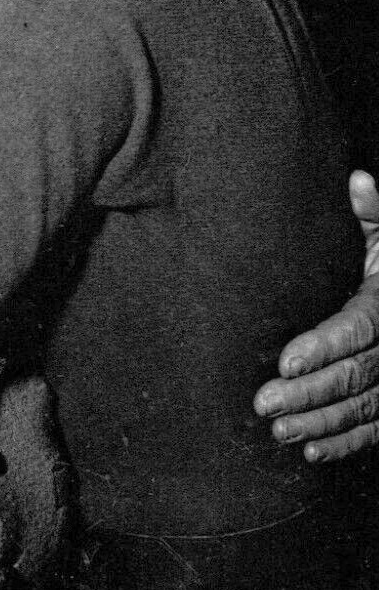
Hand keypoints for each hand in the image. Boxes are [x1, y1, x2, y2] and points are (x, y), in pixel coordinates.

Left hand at [253, 171, 378, 460]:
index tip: (282, 362)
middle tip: (263, 402)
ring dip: (320, 423)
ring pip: (364, 408)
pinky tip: (310, 452)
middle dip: (309, 393)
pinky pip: (377, 430)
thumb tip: (358, 177)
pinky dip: (345, 443)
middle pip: (355, 375)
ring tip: (276, 429)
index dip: (321, 348)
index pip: (356, 329)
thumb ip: (372, 210)